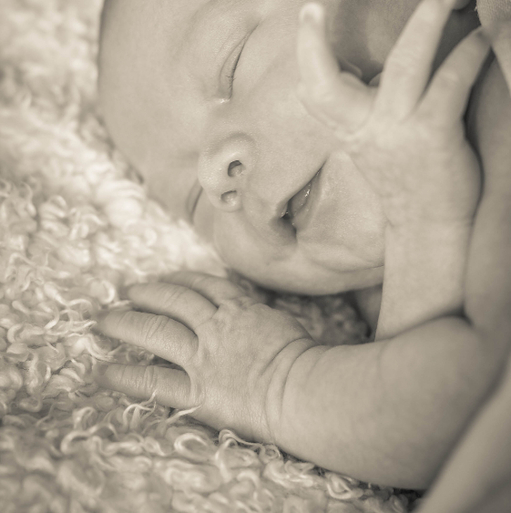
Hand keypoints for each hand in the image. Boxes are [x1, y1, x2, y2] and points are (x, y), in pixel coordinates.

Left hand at [94, 271, 315, 441]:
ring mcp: (204, 357)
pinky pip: (155, 380)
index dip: (179, 280)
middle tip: (126, 292)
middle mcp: (216, 326)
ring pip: (156, 331)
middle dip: (146, 294)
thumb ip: (258, 315)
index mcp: (240, 308)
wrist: (303, 389)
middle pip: (172, 301)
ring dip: (127, 323)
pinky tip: (105, 372)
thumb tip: (251, 314)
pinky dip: (127, 375)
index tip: (164, 279)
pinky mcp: (197, 389)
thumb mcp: (281, 322)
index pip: (203, 286)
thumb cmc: (305, 358)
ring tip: (104, 320)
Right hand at [296, 0, 489, 229]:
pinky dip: (468, 55)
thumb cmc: (408, 180)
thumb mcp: (376, 145)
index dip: (307, 51)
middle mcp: (366, 130)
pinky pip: (451, 82)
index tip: (308, 13)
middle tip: (316, 2)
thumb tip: (377, 70)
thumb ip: (366, 111)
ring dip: (426, 23)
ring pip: (407, 65)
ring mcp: (398, 132)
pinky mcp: (433, 135)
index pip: (314, 92)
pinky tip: (482, 37)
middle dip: (317, 41)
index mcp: (350, 130)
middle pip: (330, 83)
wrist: (432, 229)